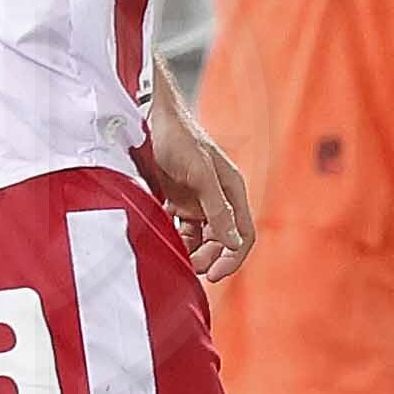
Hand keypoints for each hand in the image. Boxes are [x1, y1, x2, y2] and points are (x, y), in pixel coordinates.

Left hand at [141, 105, 253, 283]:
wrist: (150, 118)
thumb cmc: (179, 138)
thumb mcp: (201, 173)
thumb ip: (217, 207)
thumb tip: (233, 242)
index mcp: (233, 191)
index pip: (243, 235)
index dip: (233, 258)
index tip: (214, 275)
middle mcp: (219, 198)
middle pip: (222, 241)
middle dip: (208, 258)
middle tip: (188, 267)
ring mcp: (199, 201)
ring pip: (201, 239)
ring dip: (192, 252)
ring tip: (175, 256)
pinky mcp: (179, 201)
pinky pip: (182, 229)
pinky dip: (176, 239)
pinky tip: (164, 240)